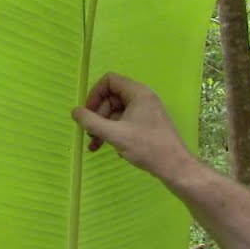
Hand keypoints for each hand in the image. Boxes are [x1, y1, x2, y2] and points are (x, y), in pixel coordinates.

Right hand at [71, 73, 195, 182]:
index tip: (87, 113)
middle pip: (111, 97)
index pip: (109, 80)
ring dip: (103, 126)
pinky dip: (114, 132)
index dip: (94, 94)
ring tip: (95, 145)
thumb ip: (91, 122)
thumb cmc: (147, 147)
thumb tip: (74, 111)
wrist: (175, 167)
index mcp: (137, 92)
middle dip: (98, 115)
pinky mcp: (147, 125)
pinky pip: (124, 122)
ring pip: (116, 112)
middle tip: (90, 133)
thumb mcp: (115, 134)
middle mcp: (142, 97)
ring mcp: (145, 111)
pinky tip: (109, 148)